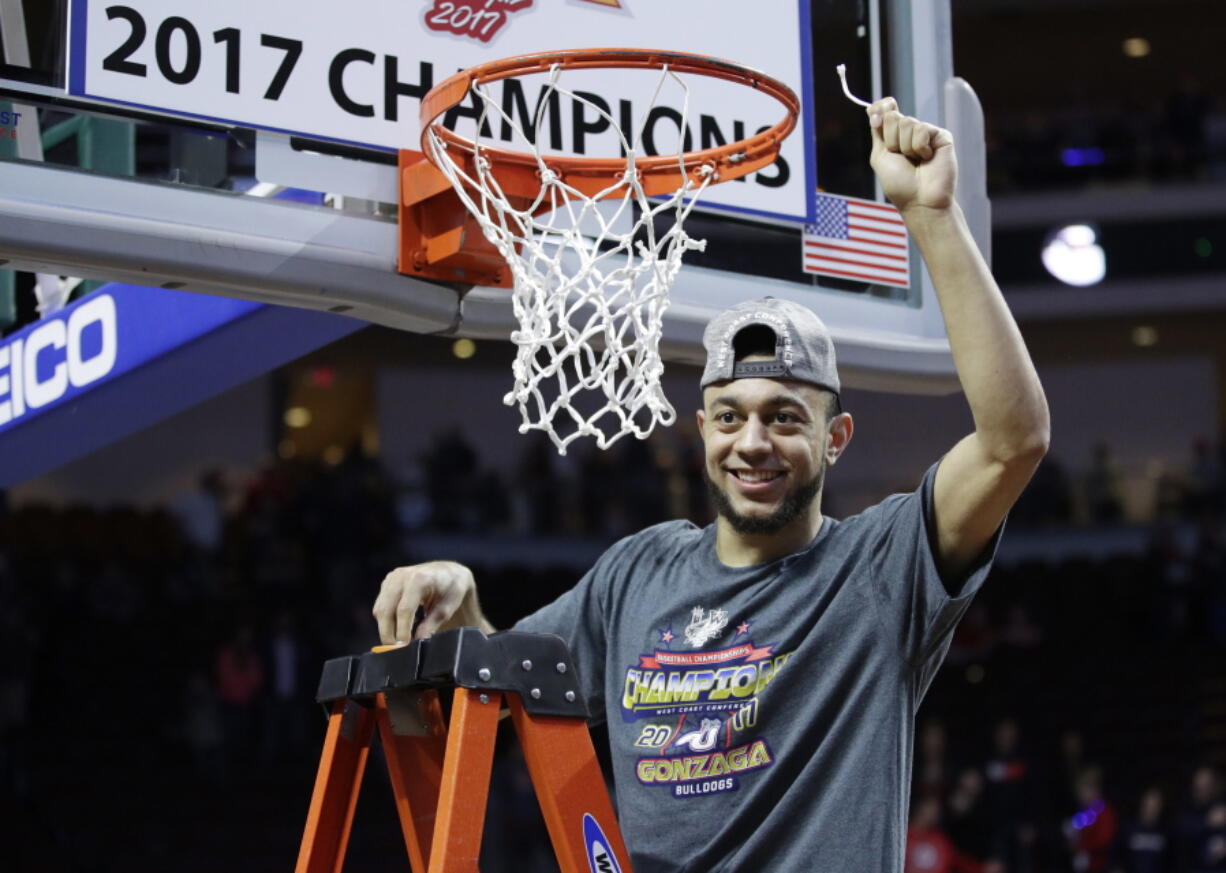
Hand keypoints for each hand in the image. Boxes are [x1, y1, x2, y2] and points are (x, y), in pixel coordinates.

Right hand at [372, 561, 484, 643]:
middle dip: (389, 633)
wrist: (447, 572)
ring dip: (386, 628)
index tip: (404, 646)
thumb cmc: (451, 589)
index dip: (402, 630)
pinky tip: (398, 628)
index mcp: (420, 578)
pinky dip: (386, 620)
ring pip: (380, 609)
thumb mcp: (447, 608)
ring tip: (399, 642)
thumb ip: (431, 624)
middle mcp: (402, 576)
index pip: (404, 609)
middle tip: (397, 651)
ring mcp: (392, 578)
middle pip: (386, 610)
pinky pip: (380, 606)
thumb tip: (418, 642)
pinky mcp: (387, 583)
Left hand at [867, 97, 956, 213]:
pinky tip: (927, 158)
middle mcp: (909, 132)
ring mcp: (926, 133)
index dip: (880, 108)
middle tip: (900, 157)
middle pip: (893, 116)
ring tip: (915, 161)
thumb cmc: (900, 184)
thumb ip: (877, 132)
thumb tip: (872, 108)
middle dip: (891, 139)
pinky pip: (922, 130)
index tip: (875, 117)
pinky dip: (919, 147)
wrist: (920, 200)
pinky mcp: (941, 136)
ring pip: (907, 122)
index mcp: (893, 136)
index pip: (885, 109)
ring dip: (905, 147)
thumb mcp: (880, 157)